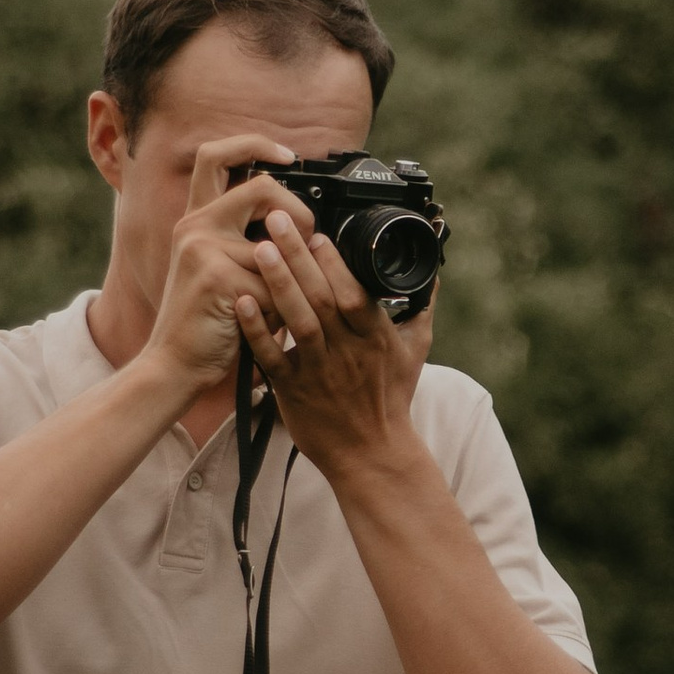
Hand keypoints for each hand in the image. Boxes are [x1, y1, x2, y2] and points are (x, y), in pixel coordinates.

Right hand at [142, 134, 313, 412]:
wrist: (174, 365)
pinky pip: (273, 284)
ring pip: (277, 247)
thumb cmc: (209, 323)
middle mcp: (195, 225)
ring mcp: (201, 248)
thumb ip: (252, 242)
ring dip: (289, 279)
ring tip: (278, 301)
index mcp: (197, 219)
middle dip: (298, 212)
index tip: (289, 158)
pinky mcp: (215, 276)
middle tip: (306, 239)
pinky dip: (277, 309)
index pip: (217, 156)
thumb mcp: (226, 271)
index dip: (256, 145)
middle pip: (261, 187)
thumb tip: (303, 226)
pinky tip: (260, 324)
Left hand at [234, 207, 430, 479]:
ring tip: (259, 247)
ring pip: (298, 321)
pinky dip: (256, 330)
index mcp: (375, 337)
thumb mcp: (414, 351)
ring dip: (278, 282)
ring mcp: (319, 371)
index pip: (356, 292)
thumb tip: (432, 275)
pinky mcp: (293, 391)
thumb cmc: (390, 400)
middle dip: (300, 255)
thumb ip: (419, 309)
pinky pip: (271, 357)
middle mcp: (348, 351)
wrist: (371, 455)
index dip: (336, 262)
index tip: (318, 231)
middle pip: (323, 296)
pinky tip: (241, 301)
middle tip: (278, 219)